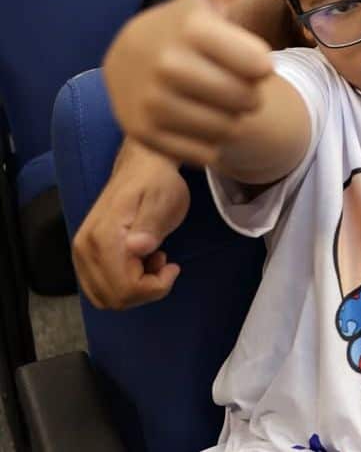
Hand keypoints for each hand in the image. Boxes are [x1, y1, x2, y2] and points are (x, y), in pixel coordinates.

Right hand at [72, 139, 189, 309]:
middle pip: (113, 299)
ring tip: (153, 260)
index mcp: (104, 237)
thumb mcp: (164, 199)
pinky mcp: (85, 255)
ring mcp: (82, 253)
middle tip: (164, 263)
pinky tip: (141, 261)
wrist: (142, 166)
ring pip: (105, 297)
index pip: (124, 288)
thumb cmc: (158, 182)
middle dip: (145, 290)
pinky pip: (101, 287)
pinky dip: (124, 284)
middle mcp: (85, 249)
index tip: (172, 266)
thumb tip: (137, 249)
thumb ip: (151, 225)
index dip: (154, 287)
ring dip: (135, 288)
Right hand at [102, 0, 273, 164]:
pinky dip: (212, 139)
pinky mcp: (147, 137)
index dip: (258, 62)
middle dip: (247, 91)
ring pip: (230, 126)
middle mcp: (166, 67)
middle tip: (227, 78)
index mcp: (190, 30)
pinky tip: (197, 117)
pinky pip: (210, 150)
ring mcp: (153, 105)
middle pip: (248, 98)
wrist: (130, 65)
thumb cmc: (188, 27)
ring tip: (213, 96)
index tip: (240, 53)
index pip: (259, 65)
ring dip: (232, 116)